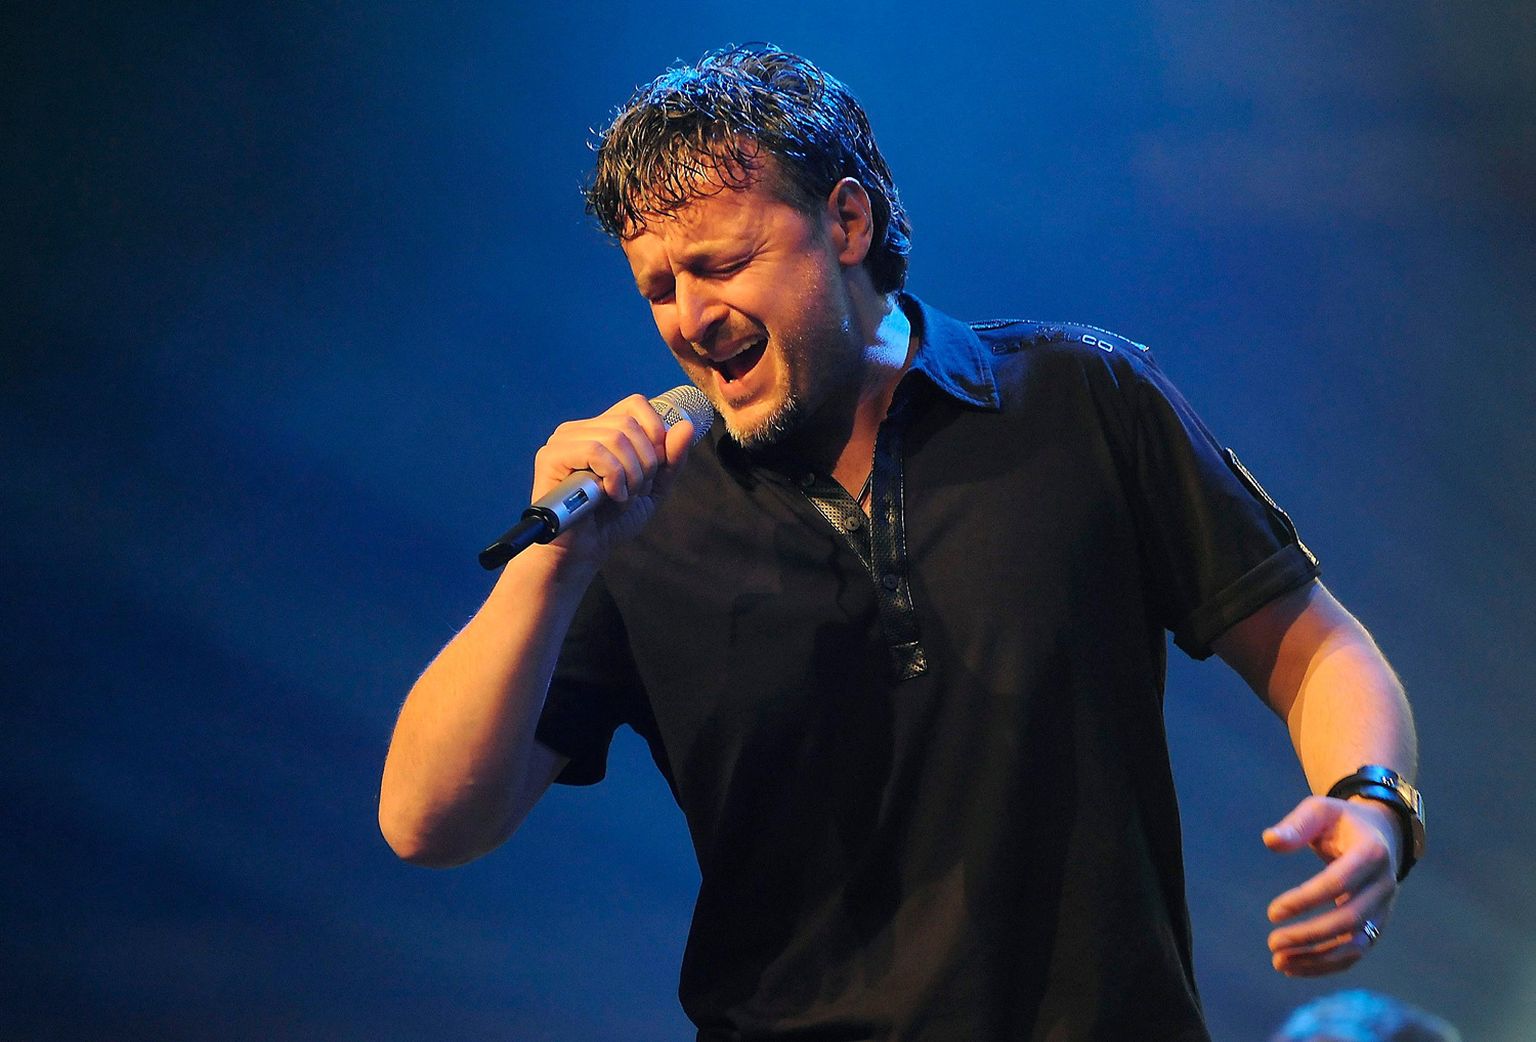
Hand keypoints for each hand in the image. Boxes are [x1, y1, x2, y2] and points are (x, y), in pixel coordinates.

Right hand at [529, 394, 696, 564]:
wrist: (584, 552)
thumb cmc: (611, 520)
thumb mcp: (653, 488)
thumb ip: (670, 459)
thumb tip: (686, 426)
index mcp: (602, 430)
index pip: (636, 404)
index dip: (655, 431)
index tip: (655, 467)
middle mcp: (581, 429)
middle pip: (630, 423)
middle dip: (645, 463)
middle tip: (635, 491)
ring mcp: (563, 440)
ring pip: (616, 436)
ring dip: (630, 474)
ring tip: (622, 497)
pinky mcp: (551, 456)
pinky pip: (595, 450)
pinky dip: (613, 476)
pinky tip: (609, 496)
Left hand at [1262, 794, 1399, 976]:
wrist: (1380, 834)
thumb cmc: (1341, 821)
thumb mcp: (1319, 810)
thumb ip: (1296, 826)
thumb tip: (1269, 841)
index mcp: (1370, 853)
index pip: (1337, 883)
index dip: (1305, 900)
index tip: (1272, 913)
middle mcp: (1383, 885)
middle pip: (1350, 920)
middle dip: (1310, 935)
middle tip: (1272, 942)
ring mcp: (1383, 909)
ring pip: (1356, 945)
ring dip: (1319, 958)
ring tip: (1280, 963)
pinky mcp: (1377, 925)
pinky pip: (1355, 952)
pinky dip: (1327, 964)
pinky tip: (1295, 967)